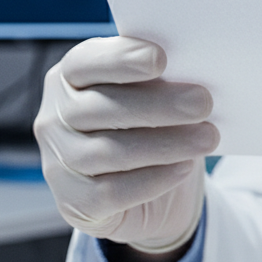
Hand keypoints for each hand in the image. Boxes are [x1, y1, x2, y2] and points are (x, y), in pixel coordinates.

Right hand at [34, 36, 218, 254]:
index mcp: (70, 76)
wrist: (150, 186)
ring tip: (207, 137)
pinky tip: (184, 167)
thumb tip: (189, 68)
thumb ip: (158, 76)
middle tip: (203, 102)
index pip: (86, 61)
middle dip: (157, 105)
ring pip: (109, 152)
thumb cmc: (152, 120)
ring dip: (165, 144)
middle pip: (101, 109)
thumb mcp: (153, 90)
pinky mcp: (73, 202)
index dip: (121, 59)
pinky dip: (152, 179)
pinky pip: (111, 192)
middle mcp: (54, 117)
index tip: (161, 59)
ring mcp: (57, 162)